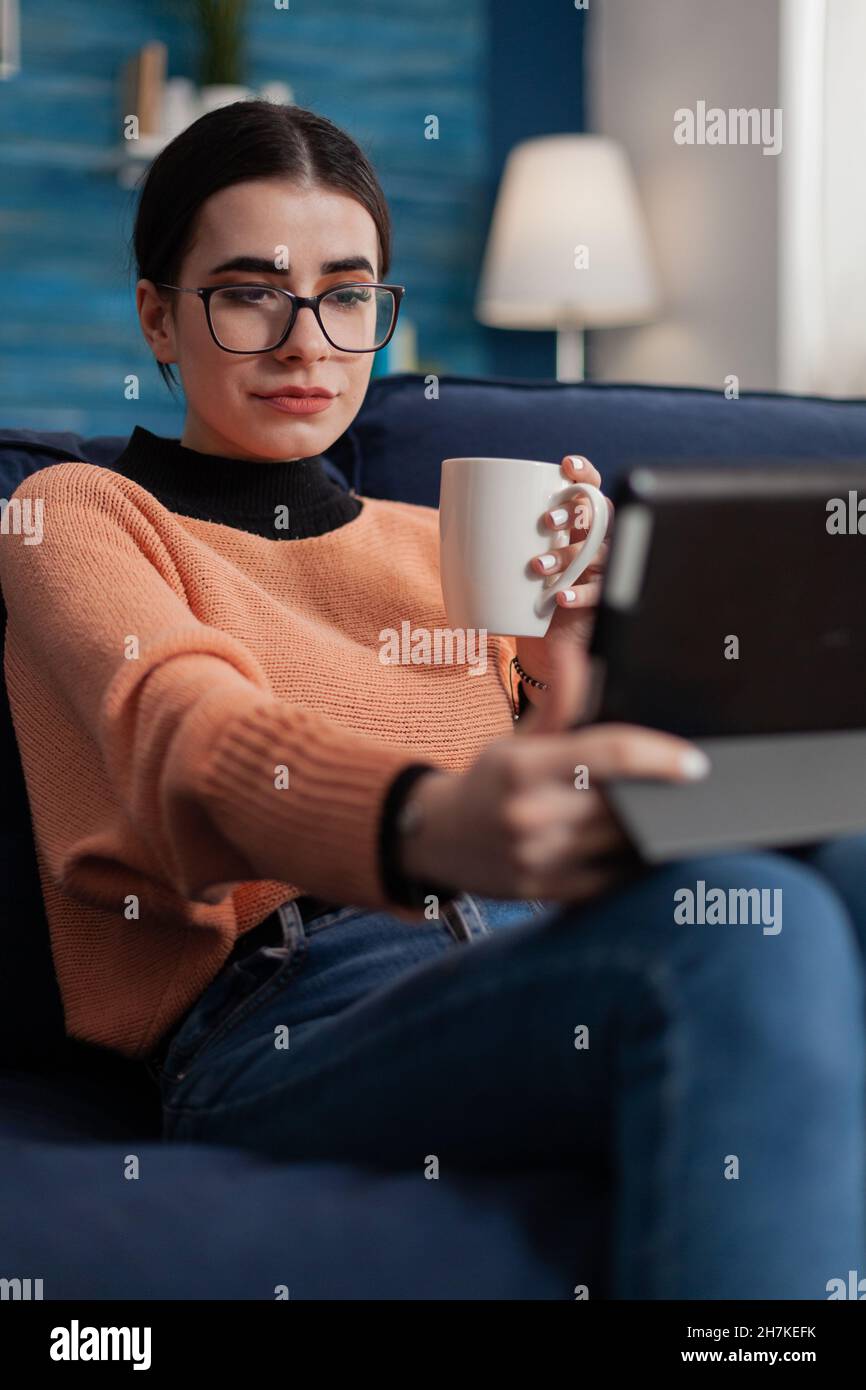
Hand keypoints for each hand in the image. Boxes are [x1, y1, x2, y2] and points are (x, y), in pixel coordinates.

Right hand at [401, 643, 710, 903]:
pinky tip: (649, 850)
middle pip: (621, 803)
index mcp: (523, 766)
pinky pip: (608, 881)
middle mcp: (529, 813)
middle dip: (660, 797)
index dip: (660, 756)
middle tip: (694, 792)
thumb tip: (575, 651)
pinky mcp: (543, 891)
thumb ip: (558, 700)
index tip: (696, 764)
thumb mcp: (518, 737)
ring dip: (654, 831)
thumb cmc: (490, 780)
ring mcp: (536, 858)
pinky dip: (634, 865)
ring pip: (621, 845)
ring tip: (676, 818)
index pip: (608, 755)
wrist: (437, 838)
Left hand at [514, 453, 613, 689]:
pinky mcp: (601, 600)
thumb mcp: (512, 559)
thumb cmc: (523, 590)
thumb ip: (496, 537)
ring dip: (567, 554)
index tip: (566, 465)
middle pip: (598, 513)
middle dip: (573, 511)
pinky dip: (580, 593)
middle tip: (546, 521)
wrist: (541, 638)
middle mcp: (593, 541)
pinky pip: (599, 593)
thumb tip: (450, 517)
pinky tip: (561, 596)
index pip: (591, 488)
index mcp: (574, 523)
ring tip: (538, 566)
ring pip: (598, 552)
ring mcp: (601, 570)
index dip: (584, 472)